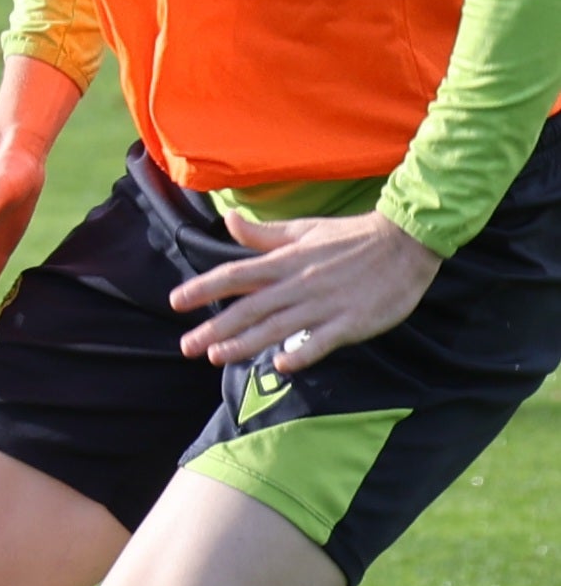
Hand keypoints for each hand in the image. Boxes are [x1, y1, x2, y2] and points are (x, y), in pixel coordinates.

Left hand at [169, 207, 447, 377]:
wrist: (408, 242)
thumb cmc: (352, 237)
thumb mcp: (305, 230)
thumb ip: (264, 235)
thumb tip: (228, 220)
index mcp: (286, 261)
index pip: (235, 274)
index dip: (203, 288)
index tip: (176, 302)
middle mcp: (299, 283)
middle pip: (250, 308)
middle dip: (215, 327)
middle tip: (187, 346)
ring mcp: (325, 304)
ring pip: (278, 327)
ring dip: (245, 343)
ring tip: (215, 356)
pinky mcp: (352, 321)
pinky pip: (322, 341)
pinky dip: (302, 353)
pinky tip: (281, 365)